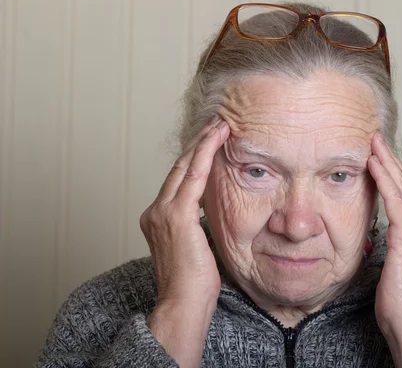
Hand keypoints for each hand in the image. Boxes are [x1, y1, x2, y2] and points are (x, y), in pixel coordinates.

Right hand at [139, 118, 228, 366]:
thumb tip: (212, 213)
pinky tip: (218, 138)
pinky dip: (206, 153)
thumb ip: (197, 225)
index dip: (193, 158)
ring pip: (186, 166)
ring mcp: (163, 212)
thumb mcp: (195, 247)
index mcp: (158, 218)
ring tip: (220, 125)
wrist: (182, 305)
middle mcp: (155, 210)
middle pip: (179, 167)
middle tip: (217, 123)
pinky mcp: (176, 215)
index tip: (209, 141)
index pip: (178, 180)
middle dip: (198, 143)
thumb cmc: (193, 284)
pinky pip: (194, 175)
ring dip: (204, 142)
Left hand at [368, 132, 401, 367]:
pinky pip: (396, 200)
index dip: (396, 174)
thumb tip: (382, 233)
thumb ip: (394, 245)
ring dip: (387, 162)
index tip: (381, 156)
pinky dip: (385, 179)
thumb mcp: (397, 266)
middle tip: (377, 138)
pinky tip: (373, 163)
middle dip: (392, 160)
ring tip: (373, 142)